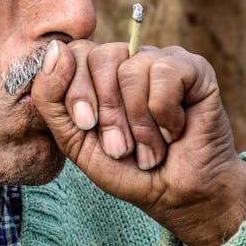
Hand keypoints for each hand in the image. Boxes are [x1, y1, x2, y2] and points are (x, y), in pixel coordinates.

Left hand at [30, 40, 245, 245]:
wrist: (177, 196)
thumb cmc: (127, 169)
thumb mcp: (74, 139)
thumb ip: (51, 97)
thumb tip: (56, 49)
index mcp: (98, 73)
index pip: (73, 53)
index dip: (77, 93)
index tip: (87, 127)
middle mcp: (130, 59)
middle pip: (100, 56)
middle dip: (107, 113)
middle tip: (121, 148)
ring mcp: (162, 60)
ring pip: (132, 69)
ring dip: (139, 123)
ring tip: (150, 149)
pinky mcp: (195, 69)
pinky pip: (165, 74)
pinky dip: (165, 114)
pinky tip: (175, 131)